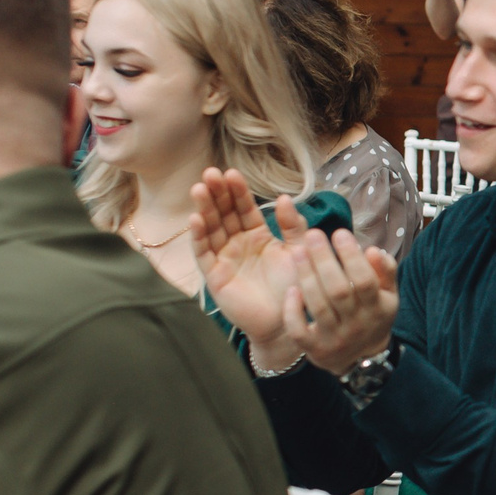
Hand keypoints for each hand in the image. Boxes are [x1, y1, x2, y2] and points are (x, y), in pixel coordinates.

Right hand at [190, 169, 300, 354]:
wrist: (287, 321)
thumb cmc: (294, 286)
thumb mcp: (299, 250)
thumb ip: (293, 225)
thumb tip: (283, 198)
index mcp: (257, 235)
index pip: (244, 208)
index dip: (237, 191)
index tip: (231, 173)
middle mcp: (237, 244)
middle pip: (224, 214)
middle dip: (216, 194)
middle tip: (210, 173)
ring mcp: (224, 259)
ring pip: (211, 229)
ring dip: (204, 209)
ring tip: (199, 189)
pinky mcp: (215, 276)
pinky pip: (204, 253)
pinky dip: (199, 236)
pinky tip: (196, 219)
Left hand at [280, 226, 401, 374]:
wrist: (361, 358)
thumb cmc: (373, 315)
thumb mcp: (388, 295)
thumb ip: (385, 271)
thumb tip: (374, 250)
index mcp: (377, 308)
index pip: (366, 281)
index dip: (352, 257)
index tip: (339, 233)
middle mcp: (357, 324)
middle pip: (339, 291)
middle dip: (324, 260)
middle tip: (312, 235)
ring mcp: (335, 338)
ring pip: (318, 307)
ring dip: (306, 277)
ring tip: (298, 251)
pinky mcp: (314, 349)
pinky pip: (299, 332)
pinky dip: (293, 312)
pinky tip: (291, 290)